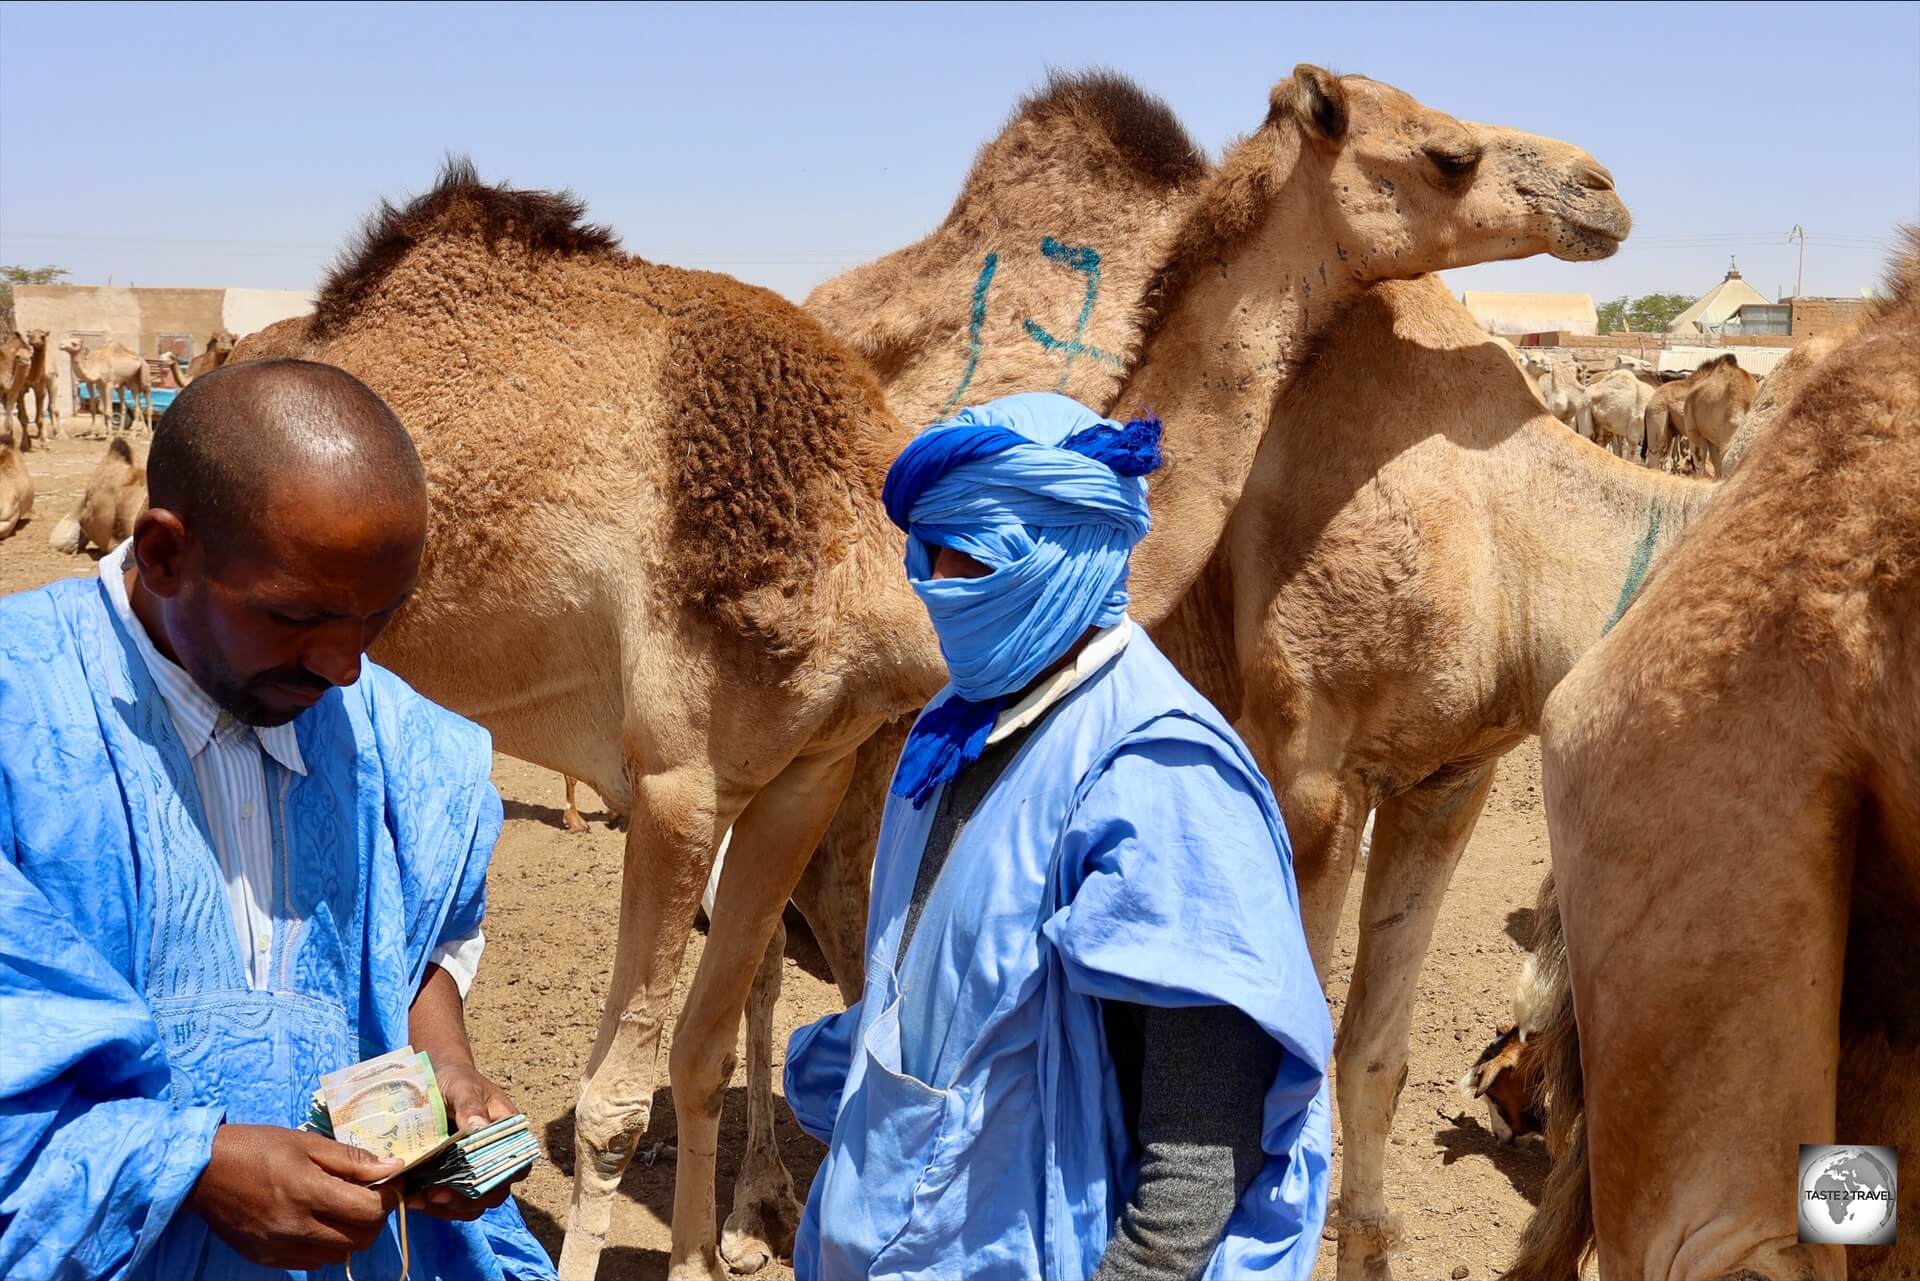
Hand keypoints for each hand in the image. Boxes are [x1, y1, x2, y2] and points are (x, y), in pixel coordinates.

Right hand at [188, 1124, 400, 1268]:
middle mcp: (295, 1227)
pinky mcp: (267, 1260)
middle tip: (368, 1196)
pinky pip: (312, 1262)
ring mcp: (280, 1248)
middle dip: (374, 1218)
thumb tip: (393, 1167)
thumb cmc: (257, 1148)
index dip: (388, 1197)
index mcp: (307, 1192)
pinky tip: (317, 1223)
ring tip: (341, 1209)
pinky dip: (325, 1246)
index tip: (389, 1183)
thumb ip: (352, 1160)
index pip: (369, 1211)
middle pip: (360, 1239)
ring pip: (339, 1255)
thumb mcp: (307, 1143)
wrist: (202, 1172)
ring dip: (351, 1234)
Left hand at [410, 1061, 523, 1220]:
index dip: (500, 1179)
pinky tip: (413, 1199)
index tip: (472, 1182)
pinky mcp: (453, 1179)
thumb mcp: (462, 1087)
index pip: (517, 1165)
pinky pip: (451, 1203)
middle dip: (467, 1200)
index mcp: (509, 1133)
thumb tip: (479, 1126)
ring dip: (448, 1208)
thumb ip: (469, 1105)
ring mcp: (475, 1171)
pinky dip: (433, 1206)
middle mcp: (496, 1157)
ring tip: (419, 1200)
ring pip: (473, 1204)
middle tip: (437, 1195)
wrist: (435, 1080)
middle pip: (495, 1192)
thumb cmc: (455, 1080)